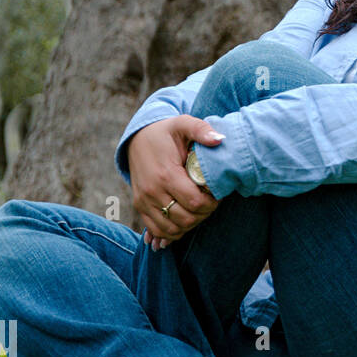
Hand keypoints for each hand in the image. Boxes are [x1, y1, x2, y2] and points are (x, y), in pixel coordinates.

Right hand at [127, 115, 223, 248]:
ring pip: (172, 229)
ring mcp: (143, 201)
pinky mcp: (139, 206)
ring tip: (199, 209)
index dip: (212, 203)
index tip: (218, 194)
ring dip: (191, 224)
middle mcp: (151, 192)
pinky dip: (173, 232)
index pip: (195, 203)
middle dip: (204, 214)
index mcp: (165, 174)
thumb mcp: (183, 124)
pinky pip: (156, 230)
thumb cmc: (165, 132)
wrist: (137, 138)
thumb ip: (201, 129)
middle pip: (186, 219)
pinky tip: (185, 221)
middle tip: (211, 202)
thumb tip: (220, 139)